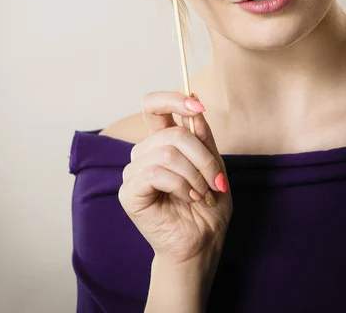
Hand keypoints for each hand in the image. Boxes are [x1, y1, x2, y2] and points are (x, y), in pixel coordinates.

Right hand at [118, 91, 232, 266]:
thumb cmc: (207, 207)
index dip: (173, 99)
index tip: (198, 106)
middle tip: (216, 182)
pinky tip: (187, 199)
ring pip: (167, 153)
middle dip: (203, 158)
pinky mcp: (129, 192)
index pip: (154, 106)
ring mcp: (134, 172)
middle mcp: (144, 153)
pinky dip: (180, 185)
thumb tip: (195, 102)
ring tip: (201, 194)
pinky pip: (156, 173)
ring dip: (194, 176)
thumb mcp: (214, 165)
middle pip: (173, 134)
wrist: (202, 245)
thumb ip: (202, 136)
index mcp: (162, 142)